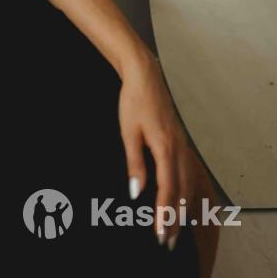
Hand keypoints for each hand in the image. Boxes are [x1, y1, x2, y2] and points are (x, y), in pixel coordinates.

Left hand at [117, 51, 201, 250]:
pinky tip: (184, 201)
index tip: (160, 233)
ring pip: (188, 184)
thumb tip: (137, 193)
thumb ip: (134, 164)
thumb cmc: (134, 102)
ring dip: (183, 208)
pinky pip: (189, 172)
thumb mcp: (128, 132)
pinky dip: (187, 191)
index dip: (165, 214)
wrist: (145, 76)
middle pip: (181, 191)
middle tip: (168, 241)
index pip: (168, 189)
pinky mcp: (181, 142)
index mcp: (165, 148)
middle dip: (176, 218)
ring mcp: (183, 145)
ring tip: (176, 229)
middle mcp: (179, 149)